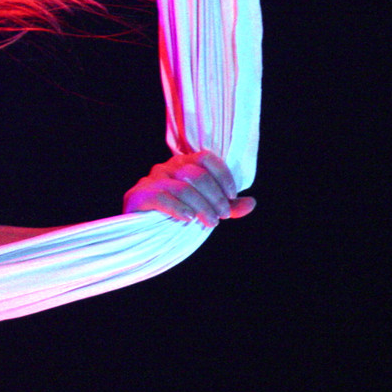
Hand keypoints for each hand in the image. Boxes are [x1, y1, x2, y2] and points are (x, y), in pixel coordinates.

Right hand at [122, 150, 254, 227]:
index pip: (205, 158)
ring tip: (211, 223)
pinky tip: (188, 219)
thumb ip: (228, 206)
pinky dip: (179, 208)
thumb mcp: (206, 209)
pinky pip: (163, 197)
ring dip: (202, 206)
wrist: (142, 234)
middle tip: (223, 216)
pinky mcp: (139, 195)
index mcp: (182, 164)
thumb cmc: (177, 217)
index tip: (232, 195)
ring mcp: (150, 180)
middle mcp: (166, 167)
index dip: (223, 176)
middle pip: (196, 173)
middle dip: (215, 197)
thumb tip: (251, 202)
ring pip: (183, 187)